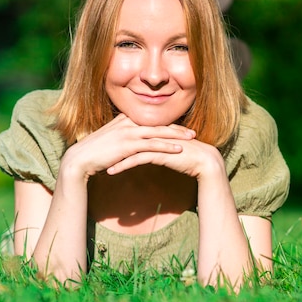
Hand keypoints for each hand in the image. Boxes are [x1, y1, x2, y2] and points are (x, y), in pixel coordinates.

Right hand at [60, 113, 196, 179]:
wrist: (80, 159)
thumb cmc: (94, 152)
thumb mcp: (111, 140)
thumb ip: (123, 136)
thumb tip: (134, 142)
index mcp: (125, 119)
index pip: (152, 120)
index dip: (168, 124)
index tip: (182, 128)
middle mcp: (128, 122)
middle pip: (158, 123)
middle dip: (177, 127)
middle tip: (193, 133)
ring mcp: (128, 132)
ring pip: (158, 132)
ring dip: (177, 136)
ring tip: (191, 140)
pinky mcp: (128, 144)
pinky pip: (152, 145)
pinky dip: (167, 146)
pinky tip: (178, 150)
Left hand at [105, 135, 224, 180]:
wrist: (205, 161)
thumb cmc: (190, 156)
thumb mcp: (171, 148)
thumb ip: (160, 145)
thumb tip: (150, 149)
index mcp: (157, 130)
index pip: (132, 131)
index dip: (118, 138)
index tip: (105, 146)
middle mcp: (154, 133)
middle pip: (127, 137)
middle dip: (111, 146)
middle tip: (96, 153)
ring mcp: (156, 142)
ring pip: (128, 148)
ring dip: (113, 156)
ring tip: (100, 163)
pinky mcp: (158, 154)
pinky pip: (136, 159)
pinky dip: (122, 165)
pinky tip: (111, 172)